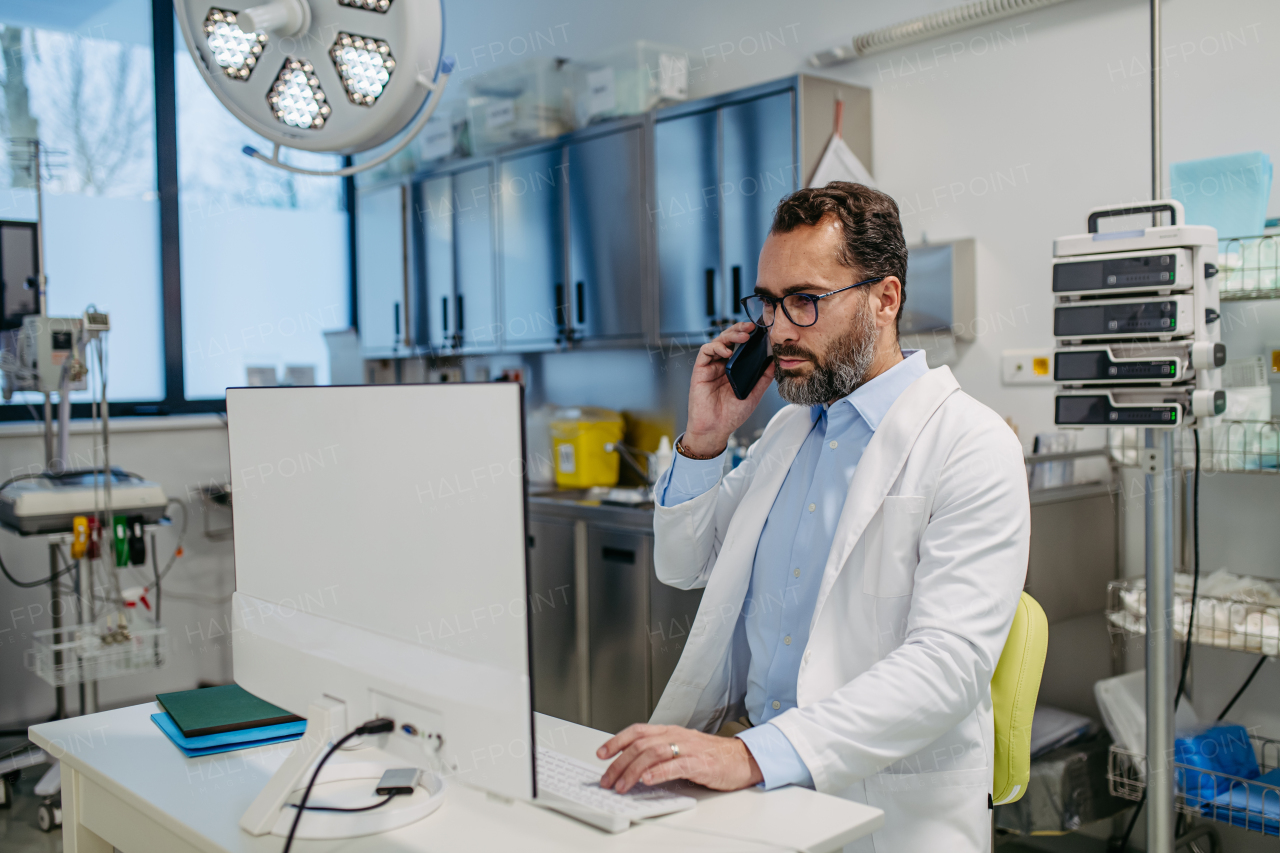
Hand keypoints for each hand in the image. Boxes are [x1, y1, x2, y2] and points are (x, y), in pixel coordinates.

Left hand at [596, 723, 762, 792]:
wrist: (741, 758)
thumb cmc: (711, 755)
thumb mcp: (681, 748)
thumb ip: (660, 753)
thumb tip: (633, 767)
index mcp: (670, 731)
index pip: (637, 731)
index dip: (616, 740)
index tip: (601, 754)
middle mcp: (677, 736)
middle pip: (640, 744)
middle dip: (619, 763)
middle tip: (607, 780)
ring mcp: (688, 748)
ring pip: (653, 753)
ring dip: (633, 771)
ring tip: (622, 785)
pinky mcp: (700, 763)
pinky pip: (676, 765)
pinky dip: (659, 772)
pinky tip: (648, 780)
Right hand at [683, 322, 775, 456]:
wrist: (716, 429)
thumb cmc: (731, 414)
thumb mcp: (754, 394)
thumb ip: (763, 377)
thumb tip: (775, 361)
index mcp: (735, 368)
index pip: (741, 345)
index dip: (749, 335)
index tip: (761, 331)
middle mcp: (722, 364)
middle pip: (729, 339)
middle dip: (740, 329)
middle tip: (751, 327)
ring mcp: (711, 366)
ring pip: (718, 341)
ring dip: (730, 335)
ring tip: (743, 336)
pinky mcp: (700, 370)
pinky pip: (705, 352)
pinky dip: (716, 347)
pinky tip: (727, 351)